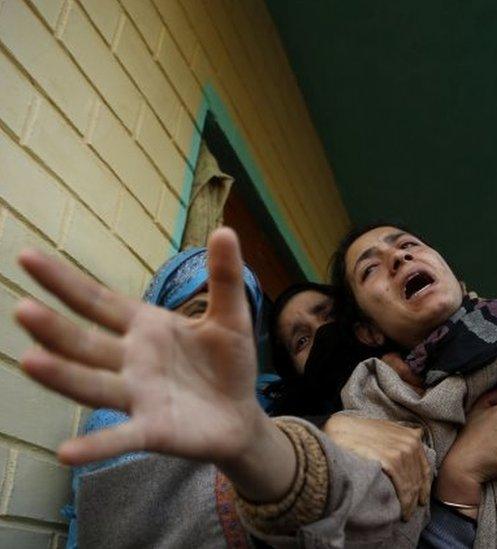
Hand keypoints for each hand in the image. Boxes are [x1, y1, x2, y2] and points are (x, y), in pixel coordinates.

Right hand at [15, 229, 293, 500]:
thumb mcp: (231, 317)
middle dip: (54, 328)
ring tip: (30, 362)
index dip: (64, 281)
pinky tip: (65, 452)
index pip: (97, 300)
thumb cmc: (228, 363)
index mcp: (144, 326)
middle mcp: (130, 360)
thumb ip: (223, 278)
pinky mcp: (152, 430)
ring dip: (63, 376)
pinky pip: (119, 437)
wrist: (242, 415)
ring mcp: (136, 396)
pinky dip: (94, 445)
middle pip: (85, 342)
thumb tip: (226, 229)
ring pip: (92, 384)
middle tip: (22, 309)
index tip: (27, 257)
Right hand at [324, 415, 429, 519]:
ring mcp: (402, 451)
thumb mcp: (386, 431)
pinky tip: (402, 511)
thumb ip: (401, 437)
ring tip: (405, 515)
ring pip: (412, 484)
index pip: (424, 468)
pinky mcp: (392, 460)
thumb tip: (418, 436)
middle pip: (418, 478)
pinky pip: (403, 486)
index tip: (421, 500)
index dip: (424, 486)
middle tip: (410, 512)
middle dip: (416, 497)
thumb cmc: (361, 433)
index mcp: (412, 437)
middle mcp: (411, 443)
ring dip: (410, 503)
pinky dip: (404, 501)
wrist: (341, 430)